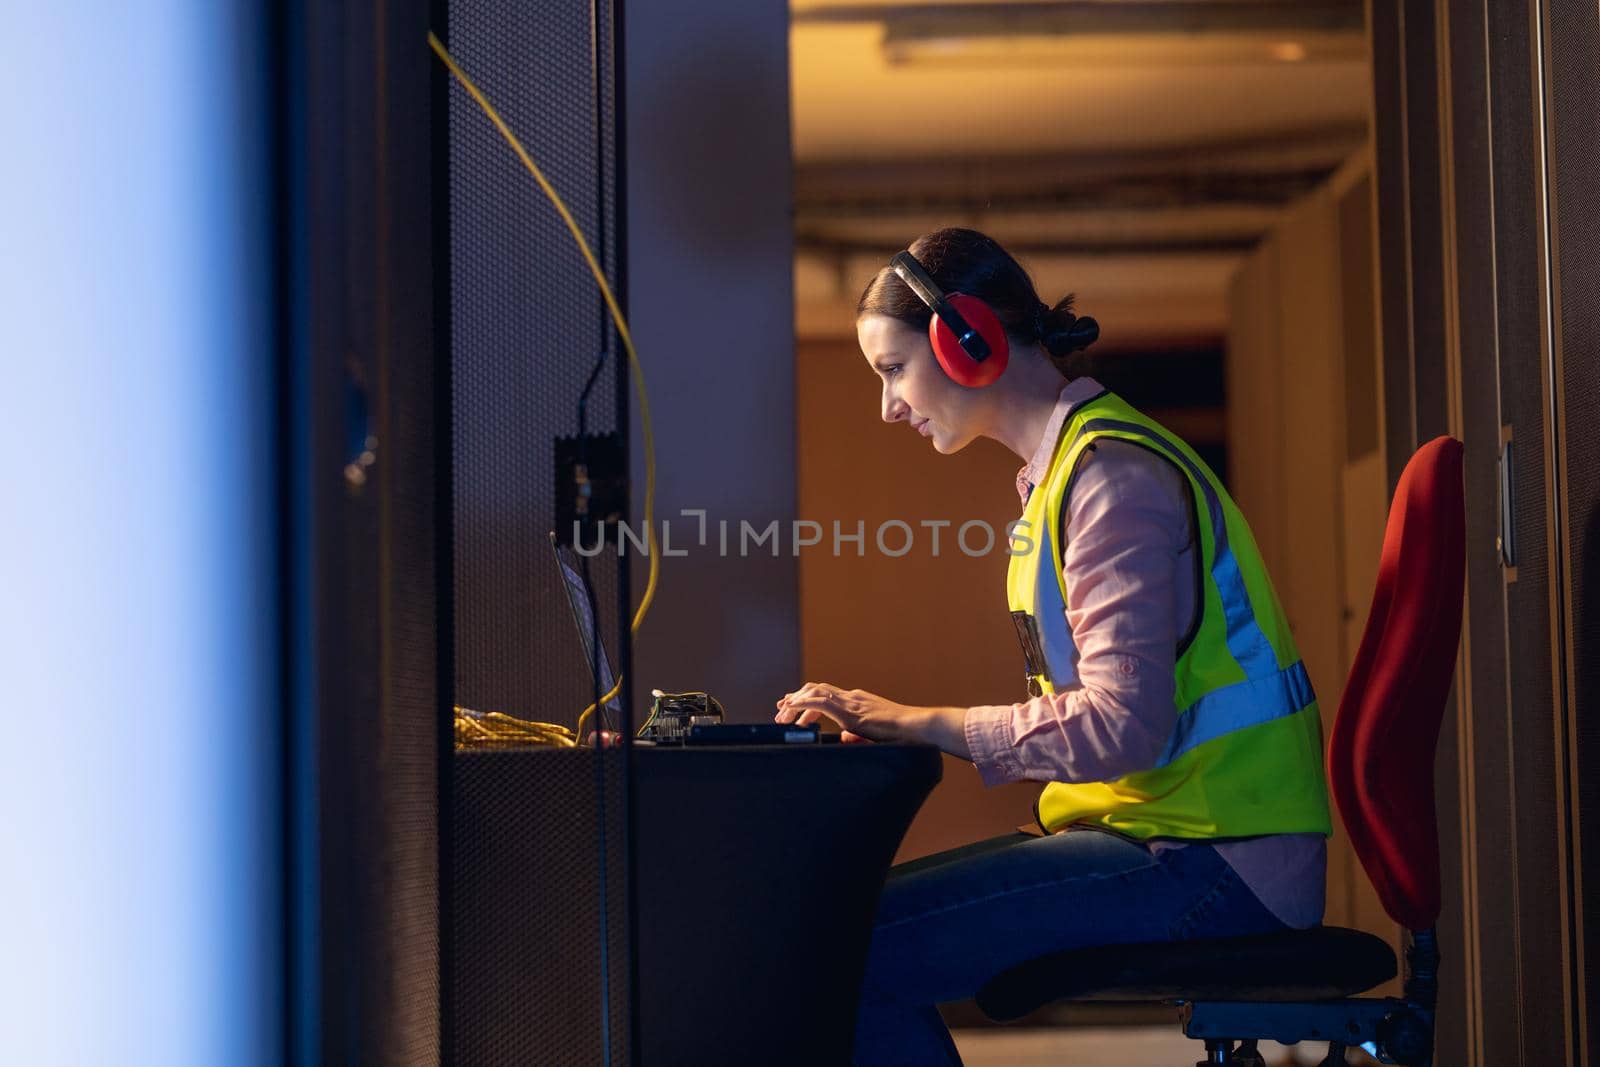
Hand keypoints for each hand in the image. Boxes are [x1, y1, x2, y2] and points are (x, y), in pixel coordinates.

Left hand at [774, 682, 906, 742]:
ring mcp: (851, 702)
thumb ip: (856, 733)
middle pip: (816, 689)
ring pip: (815, 692)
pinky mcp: (851, 712)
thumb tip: (842, 737)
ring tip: (783, 715)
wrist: (917, 726)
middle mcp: (851, 697)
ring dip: (795, 702)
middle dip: (795, 698)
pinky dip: (802, 704)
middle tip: (780, 711)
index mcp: (856, 700)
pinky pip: (821, 702)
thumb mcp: (873, 733)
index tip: (791, 706)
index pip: (825, 693)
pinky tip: (792, 710)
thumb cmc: (902, 733)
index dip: (805, 698)